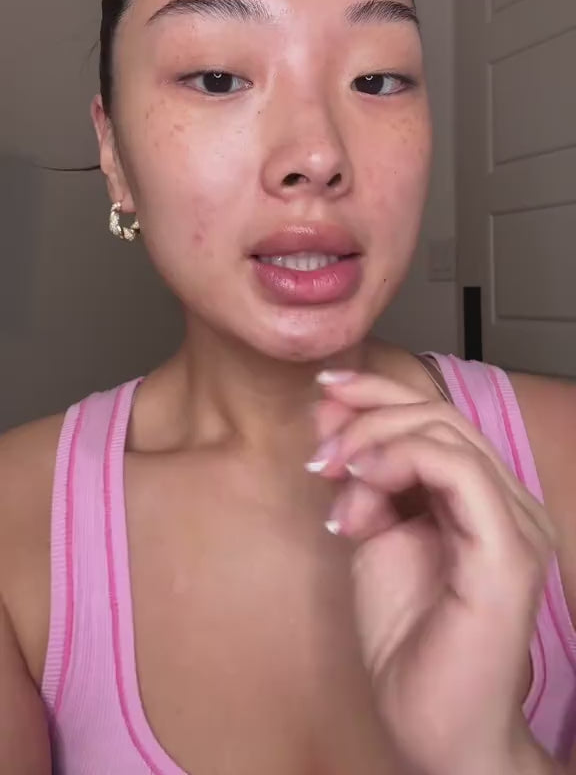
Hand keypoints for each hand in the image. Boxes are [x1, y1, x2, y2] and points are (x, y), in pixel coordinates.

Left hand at [308, 371, 555, 774]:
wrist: (431, 727)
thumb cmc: (409, 643)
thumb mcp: (375, 539)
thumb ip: (367, 485)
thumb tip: (338, 428)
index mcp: (482, 498)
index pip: (438, 417)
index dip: (379, 392)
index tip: (324, 391)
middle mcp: (509, 502)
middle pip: (442, 414)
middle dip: (368, 411)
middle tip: (320, 445)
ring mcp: (516, 525)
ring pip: (448, 433)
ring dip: (375, 437)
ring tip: (333, 470)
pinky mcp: (508, 553)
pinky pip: (458, 473)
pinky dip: (401, 460)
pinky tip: (361, 482)